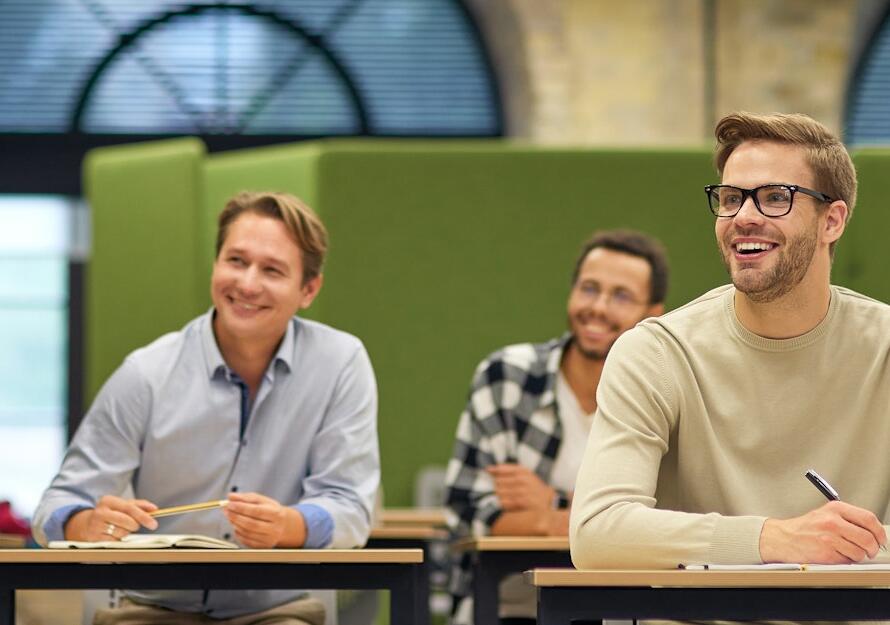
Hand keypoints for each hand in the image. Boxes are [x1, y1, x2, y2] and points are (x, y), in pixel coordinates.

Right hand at [65, 495, 157, 541]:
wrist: (84, 524)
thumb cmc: (108, 513)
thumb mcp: (121, 505)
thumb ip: (139, 505)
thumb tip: (154, 509)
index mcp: (108, 500)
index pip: (130, 508)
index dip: (144, 516)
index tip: (154, 523)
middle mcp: (100, 512)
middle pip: (127, 522)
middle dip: (134, 525)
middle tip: (133, 526)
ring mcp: (96, 526)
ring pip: (122, 533)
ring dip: (125, 533)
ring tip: (119, 528)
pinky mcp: (94, 539)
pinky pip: (115, 542)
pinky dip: (118, 539)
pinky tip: (112, 534)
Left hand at [224, 492, 305, 547]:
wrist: (283, 526)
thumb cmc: (272, 511)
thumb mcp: (263, 501)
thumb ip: (247, 497)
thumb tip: (231, 496)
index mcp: (276, 514)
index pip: (256, 511)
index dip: (241, 507)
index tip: (230, 504)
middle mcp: (274, 528)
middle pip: (251, 523)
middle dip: (235, 516)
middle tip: (226, 510)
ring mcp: (268, 539)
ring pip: (247, 532)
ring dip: (235, 524)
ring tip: (230, 516)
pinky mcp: (262, 546)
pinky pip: (246, 540)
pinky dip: (238, 533)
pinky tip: (236, 525)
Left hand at [486, 464, 554, 510]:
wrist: (548, 500)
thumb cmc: (533, 486)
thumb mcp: (524, 473)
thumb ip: (507, 470)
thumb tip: (488, 469)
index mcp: (522, 471)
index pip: (501, 470)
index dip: (492, 472)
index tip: (488, 473)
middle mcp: (522, 480)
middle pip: (498, 482)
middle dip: (494, 485)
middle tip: (495, 488)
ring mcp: (523, 492)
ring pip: (500, 492)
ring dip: (497, 495)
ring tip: (499, 496)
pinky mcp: (522, 503)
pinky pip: (505, 502)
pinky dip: (501, 503)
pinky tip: (502, 502)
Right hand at [760, 500, 887, 563]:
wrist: (782, 538)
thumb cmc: (804, 528)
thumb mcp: (825, 514)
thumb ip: (848, 519)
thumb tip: (873, 531)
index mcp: (835, 508)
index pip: (869, 519)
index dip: (879, 532)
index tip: (881, 539)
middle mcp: (832, 521)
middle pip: (868, 538)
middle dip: (872, 548)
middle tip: (870, 551)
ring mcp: (829, 538)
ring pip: (860, 552)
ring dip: (857, 556)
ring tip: (847, 552)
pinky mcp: (826, 553)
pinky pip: (848, 561)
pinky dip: (845, 561)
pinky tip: (836, 555)